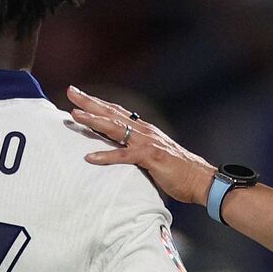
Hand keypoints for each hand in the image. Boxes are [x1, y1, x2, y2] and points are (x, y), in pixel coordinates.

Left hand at [67, 86, 215, 204]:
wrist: (200, 180)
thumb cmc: (178, 172)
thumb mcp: (153, 156)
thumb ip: (137, 151)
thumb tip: (122, 151)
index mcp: (144, 130)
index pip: (117, 112)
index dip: (98, 103)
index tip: (80, 95)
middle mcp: (144, 131)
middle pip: (112, 113)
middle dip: (90, 102)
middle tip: (71, 91)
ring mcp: (147, 142)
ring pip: (115, 128)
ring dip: (94, 121)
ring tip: (75, 115)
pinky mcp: (150, 158)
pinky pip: (123, 156)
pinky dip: (106, 156)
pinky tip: (89, 157)